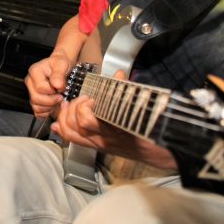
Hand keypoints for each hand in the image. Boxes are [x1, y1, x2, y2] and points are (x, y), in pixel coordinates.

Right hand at [25, 53, 70, 117]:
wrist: (61, 67)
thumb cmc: (60, 64)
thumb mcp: (62, 64)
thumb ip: (59, 74)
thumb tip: (56, 84)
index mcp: (34, 71)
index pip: (40, 88)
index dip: (52, 91)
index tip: (61, 88)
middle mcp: (30, 82)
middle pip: (36, 98)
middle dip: (51, 101)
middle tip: (61, 96)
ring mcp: (31, 91)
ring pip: (36, 106)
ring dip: (49, 107)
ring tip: (58, 100)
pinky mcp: (34, 99)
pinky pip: (37, 112)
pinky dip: (47, 112)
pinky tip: (54, 105)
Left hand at [51, 70, 177, 169]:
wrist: (162, 148)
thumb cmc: (153, 127)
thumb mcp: (141, 106)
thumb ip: (126, 91)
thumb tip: (119, 75)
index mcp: (114, 127)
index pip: (86, 121)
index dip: (82, 107)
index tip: (89, 97)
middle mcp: (105, 139)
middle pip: (75, 127)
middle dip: (71, 110)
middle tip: (77, 100)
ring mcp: (101, 144)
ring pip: (72, 135)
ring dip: (65, 119)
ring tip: (69, 107)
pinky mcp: (100, 147)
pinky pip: (77, 142)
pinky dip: (65, 132)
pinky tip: (60, 125)